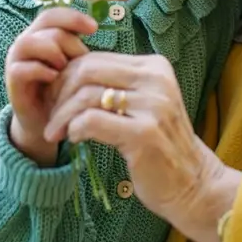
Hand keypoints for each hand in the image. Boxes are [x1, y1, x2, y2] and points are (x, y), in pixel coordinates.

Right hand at [4, 7, 96, 163]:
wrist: (48, 123)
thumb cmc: (65, 91)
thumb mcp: (75, 67)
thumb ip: (79, 49)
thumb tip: (96, 30)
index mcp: (41, 35)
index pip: (53, 14)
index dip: (73, 17)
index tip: (94, 28)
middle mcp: (26, 44)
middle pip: (48, 27)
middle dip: (70, 43)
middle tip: (81, 61)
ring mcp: (16, 62)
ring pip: (30, 42)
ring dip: (53, 53)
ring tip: (65, 68)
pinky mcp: (12, 83)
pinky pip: (22, 69)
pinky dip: (41, 72)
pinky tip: (55, 79)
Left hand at [45, 52, 234, 241]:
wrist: (192, 182)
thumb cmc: (159, 144)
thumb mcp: (141, 104)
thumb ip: (114, 86)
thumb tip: (66, 74)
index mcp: (155, 67)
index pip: (96, 58)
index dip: (66, 77)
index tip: (54, 99)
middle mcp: (157, 80)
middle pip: (87, 71)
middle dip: (59, 93)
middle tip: (50, 115)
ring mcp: (154, 105)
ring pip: (86, 95)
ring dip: (62, 115)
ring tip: (55, 132)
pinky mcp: (145, 133)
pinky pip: (92, 121)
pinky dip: (74, 129)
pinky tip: (73, 139)